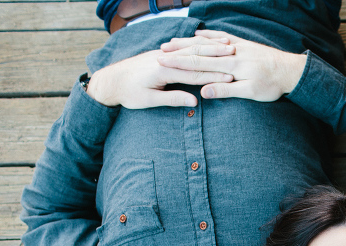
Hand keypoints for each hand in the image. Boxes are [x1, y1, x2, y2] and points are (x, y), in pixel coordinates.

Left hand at [85, 50, 233, 107]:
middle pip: (195, 58)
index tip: (230, 78)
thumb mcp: (148, 101)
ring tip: (228, 46)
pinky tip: (209, 44)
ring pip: (190, 50)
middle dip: (216, 57)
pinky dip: (197, 47)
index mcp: (162, 71)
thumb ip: (172, 99)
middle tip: (236, 56)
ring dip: (209, 48)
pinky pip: (183, 48)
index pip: (193, 74)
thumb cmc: (128, 93)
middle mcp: (163, 59)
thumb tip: (195, 100)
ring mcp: (162, 54)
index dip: (213, 76)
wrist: (109, 80)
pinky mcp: (160, 53)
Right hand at [157, 30, 307, 101]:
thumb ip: (225, 90)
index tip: (161, 63)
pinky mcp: (243, 44)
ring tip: (172, 42)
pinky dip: (208, 35)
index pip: (198, 63)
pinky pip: (221, 36)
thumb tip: (202, 92)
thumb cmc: (272, 85)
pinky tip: (199, 33)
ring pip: (207, 41)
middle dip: (178, 51)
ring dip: (188, 42)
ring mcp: (237, 46)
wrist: (291, 70)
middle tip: (159, 51)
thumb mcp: (249, 92)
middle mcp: (231, 52)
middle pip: (199, 50)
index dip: (178, 63)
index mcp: (230, 66)